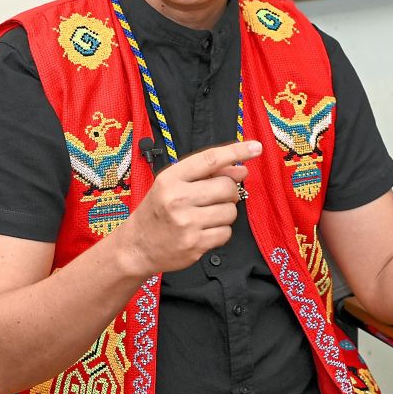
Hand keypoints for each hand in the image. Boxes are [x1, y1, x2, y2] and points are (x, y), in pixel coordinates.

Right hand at [115, 140, 262, 274]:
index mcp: (171, 179)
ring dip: (226, 213)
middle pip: (227, 187)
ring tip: (207, 216)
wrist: (137, 246)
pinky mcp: (195, 245)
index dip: (236, 151)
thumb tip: (242, 171)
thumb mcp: (173, 184)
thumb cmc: (158, 211)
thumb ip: (206, 174)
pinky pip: (226, 233)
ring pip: (230, 211)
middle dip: (229, 192)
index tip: (255, 146)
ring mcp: (186, 224)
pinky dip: (221, 231)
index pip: (210, 159)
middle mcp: (177, 199)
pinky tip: (204, 230)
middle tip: (217, 197)